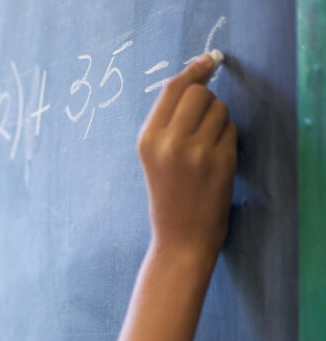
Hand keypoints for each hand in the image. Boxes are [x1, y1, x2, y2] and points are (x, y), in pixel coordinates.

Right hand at [137, 52, 236, 265]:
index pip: (173, 89)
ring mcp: (196, 151)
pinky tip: (216, 162)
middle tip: (204, 123)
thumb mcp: (153, 158)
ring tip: (207, 148)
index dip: (193, 71)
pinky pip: (232, 130)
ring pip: (220, 108)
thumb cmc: (168, 197)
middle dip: (207, 101)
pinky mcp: (220, 160)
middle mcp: (169, 142)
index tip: (208, 62)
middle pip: (199, 93)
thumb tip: (197, 79)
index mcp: (147, 140)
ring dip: (220, 121)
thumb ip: (168, 122)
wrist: (180, 238)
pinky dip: (228, 140)